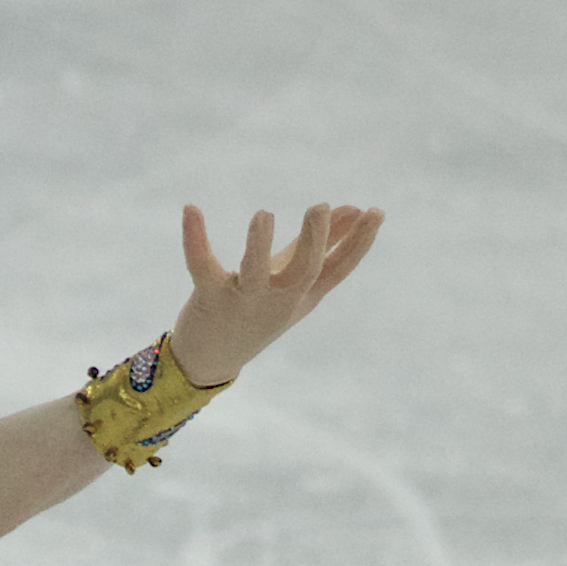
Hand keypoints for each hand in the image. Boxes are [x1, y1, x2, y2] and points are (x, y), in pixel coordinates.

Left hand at [169, 199, 381, 388]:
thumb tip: (352, 208)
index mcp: (301, 294)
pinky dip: (195, 239)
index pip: (338, 269)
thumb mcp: (294, 280)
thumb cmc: (259, 311)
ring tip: (263, 214)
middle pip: (303, 272)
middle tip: (320, 206)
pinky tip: (190, 208)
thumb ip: (320, 245)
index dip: (359, 242)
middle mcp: (277, 299)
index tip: (377, 212)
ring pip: (254, 273)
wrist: (211, 359)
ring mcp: (243, 300)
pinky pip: (202, 266)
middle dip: (314, 240)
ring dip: (258, 243)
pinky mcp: (208, 297)